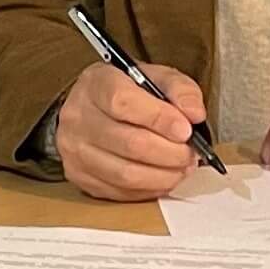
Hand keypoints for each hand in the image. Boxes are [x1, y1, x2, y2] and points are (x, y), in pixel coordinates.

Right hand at [55, 62, 209, 200]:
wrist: (92, 109)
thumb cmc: (127, 92)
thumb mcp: (155, 77)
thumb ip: (180, 90)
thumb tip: (194, 114)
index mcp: (96, 84)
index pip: (123, 103)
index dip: (159, 119)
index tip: (185, 130)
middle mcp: (78, 117)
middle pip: (129, 143)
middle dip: (170, 153)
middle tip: (191, 154)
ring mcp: (75, 150)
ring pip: (125, 174)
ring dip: (163, 175)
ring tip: (181, 168)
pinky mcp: (79, 176)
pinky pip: (119, 191)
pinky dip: (149, 189)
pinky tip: (163, 178)